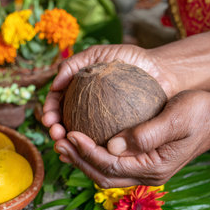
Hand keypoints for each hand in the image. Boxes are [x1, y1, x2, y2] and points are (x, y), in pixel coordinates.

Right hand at [42, 44, 174, 161]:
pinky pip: (103, 144)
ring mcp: (101, 121)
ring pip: (81, 136)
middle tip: (57, 135)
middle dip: (56, 131)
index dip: (50, 112)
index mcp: (78, 90)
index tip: (49, 119)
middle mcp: (87, 107)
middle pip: (65, 122)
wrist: (161, 71)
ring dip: (70, 144)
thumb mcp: (99, 54)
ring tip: (67, 148)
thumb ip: (74, 64)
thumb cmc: (130, 59)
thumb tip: (54, 82)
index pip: (58, 103)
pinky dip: (94, 150)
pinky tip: (90, 155)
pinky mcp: (118, 133)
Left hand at [54, 91, 209, 187]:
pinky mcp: (145, 161)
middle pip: (103, 174)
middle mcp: (148, 174)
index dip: (86, 151)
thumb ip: (146, 134)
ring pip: (106, 172)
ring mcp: (146, 170)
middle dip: (78, 159)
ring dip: (83, 159)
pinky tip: (83, 140)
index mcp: (154, 167)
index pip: (111, 164)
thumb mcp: (176, 118)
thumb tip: (112, 145)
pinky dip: (95, 155)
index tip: (69, 134)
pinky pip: (114, 164)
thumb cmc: (200, 112)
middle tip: (57, 141)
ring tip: (64, 143)